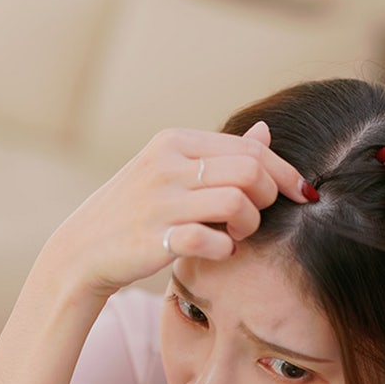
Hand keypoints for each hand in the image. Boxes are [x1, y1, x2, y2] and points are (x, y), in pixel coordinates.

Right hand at [41, 122, 311, 297]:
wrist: (82, 250)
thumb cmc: (136, 211)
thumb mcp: (172, 171)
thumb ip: (219, 154)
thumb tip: (264, 132)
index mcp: (176, 141)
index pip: (249, 148)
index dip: (284, 172)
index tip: (301, 194)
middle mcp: (168, 164)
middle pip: (250, 171)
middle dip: (268, 197)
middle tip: (255, 218)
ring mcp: (160, 200)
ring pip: (238, 202)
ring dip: (250, 225)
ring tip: (238, 234)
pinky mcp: (156, 237)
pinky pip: (213, 240)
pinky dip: (227, 249)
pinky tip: (222, 251)